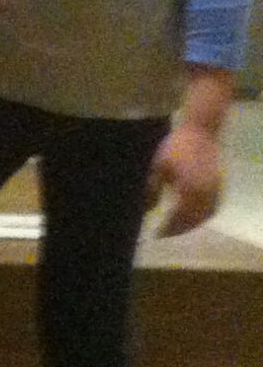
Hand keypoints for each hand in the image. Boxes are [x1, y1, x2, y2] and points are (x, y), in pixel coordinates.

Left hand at [149, 119, 224, 237]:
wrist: (200, 132)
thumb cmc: (175, 147)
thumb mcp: (158, 166)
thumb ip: (152, 189)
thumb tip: (146, 209)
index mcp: (189, 191)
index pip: (179, 217)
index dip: (168, 228)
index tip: (156, 234)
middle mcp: (205, 195)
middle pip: (193, 220)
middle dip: (179, 229)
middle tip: (164, 234)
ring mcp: (215, 192)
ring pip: (205, 216)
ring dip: (192, 224)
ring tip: (177, 228)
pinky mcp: (219, 187)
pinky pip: (213, 208)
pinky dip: (203, 216)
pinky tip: (192, 216)